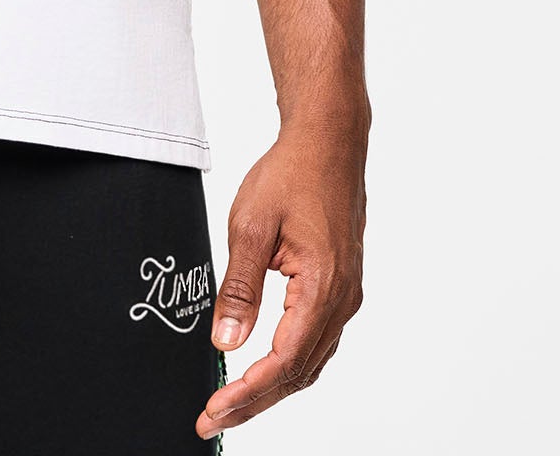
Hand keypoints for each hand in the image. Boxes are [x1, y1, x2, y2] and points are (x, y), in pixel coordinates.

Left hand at [195, 114, 366, 439]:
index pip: (283, 361)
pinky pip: (316, 342)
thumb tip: (225, 342)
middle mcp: (342, 300)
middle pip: (298, 372)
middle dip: (255, 401)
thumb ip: (239, 288)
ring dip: (272, 387)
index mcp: (323, 287)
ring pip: (310, 361)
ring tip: (232, 403)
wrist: (328, 142)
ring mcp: (345, 296)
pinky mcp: (341, 288)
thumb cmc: (292, 174)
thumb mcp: (251, 226)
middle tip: (214, 418)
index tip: (215, 409)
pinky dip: (288, 364)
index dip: (248, 392)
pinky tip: (263, 369)